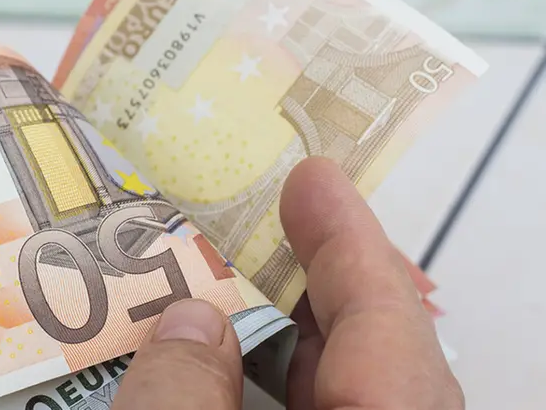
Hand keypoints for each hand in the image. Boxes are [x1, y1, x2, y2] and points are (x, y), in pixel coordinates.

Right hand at [110, 157, 463, 409]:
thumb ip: (181, 393)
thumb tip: (190, 323)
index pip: (384, 321)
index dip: (347, 240)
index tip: (313, 176)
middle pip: (374, 350)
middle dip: (314, 279)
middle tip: (259, 221)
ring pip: (343, 392)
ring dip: (286, 337)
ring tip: (227, 285)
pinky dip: (273, 388)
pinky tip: (223, 368)